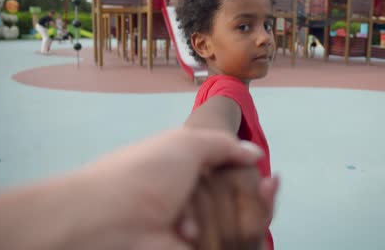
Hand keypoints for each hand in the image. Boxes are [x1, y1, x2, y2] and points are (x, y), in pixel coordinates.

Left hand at [67, 128, 278, 249]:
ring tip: (224, 211)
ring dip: (240, 217)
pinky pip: (230, 246)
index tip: (271, 179)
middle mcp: (194, 203)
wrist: (112, 220)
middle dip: (254, 199)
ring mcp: (196, 231)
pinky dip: (243, 236)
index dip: (254, 181)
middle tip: (265, 188)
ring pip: (240, 228)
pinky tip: (238, 223)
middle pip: (241, 206)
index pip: (234, 180)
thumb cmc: (147, 173)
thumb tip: (255, 154)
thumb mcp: (186, 143)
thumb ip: (224, 145)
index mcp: (190, 175)